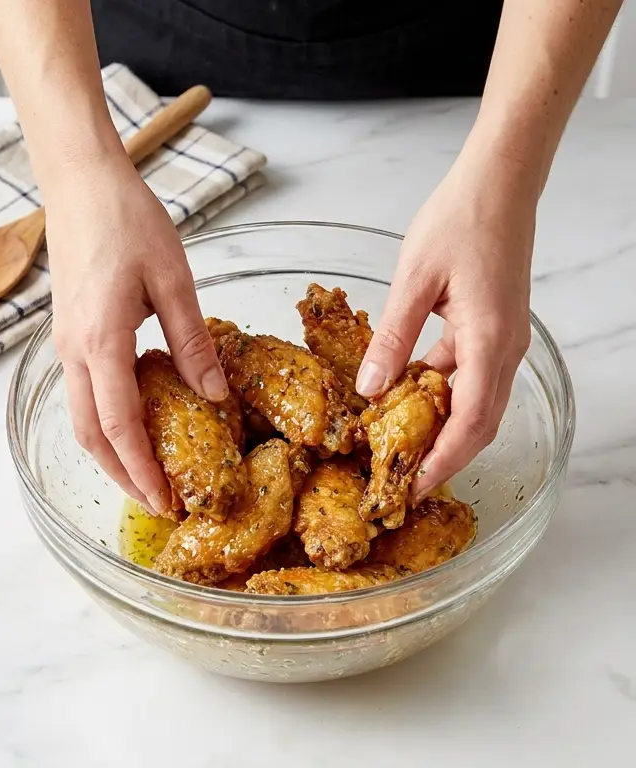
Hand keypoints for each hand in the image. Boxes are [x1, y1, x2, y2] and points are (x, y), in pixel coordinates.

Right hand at [49, 157, 228, 515]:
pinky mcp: (68, 333)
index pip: (118, 425)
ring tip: (146, 475)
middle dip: (122, 476)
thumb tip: (215, 395)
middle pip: (90, 435)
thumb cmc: (127, 219)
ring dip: (110, 454)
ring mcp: (65, 343)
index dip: (141, 470)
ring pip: (80, 418)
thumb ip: (193, 340)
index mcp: (101, 340)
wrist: (80, 183)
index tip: (165, 502)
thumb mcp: (173, 279)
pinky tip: (134, 424)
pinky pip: (81, 393)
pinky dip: (104, 423)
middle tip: (158, 504)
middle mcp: (75, 350)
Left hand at [359, 150, 535, 501]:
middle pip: (478, 422)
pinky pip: (468, 375)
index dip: (443, 461)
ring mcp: (501, 339)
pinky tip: (401, 396)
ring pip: (473, 401)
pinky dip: (439, 393)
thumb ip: (392, 337)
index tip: (413, 488)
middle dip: (442, 457)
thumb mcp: (414, 280)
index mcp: (488, 341)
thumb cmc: (460, 220)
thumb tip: (369, 389)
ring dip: (440, 426)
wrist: (498, 183)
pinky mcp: (491, 327)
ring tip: (396, 449)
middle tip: (400, 483)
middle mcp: (504, 348)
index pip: (471, 422)